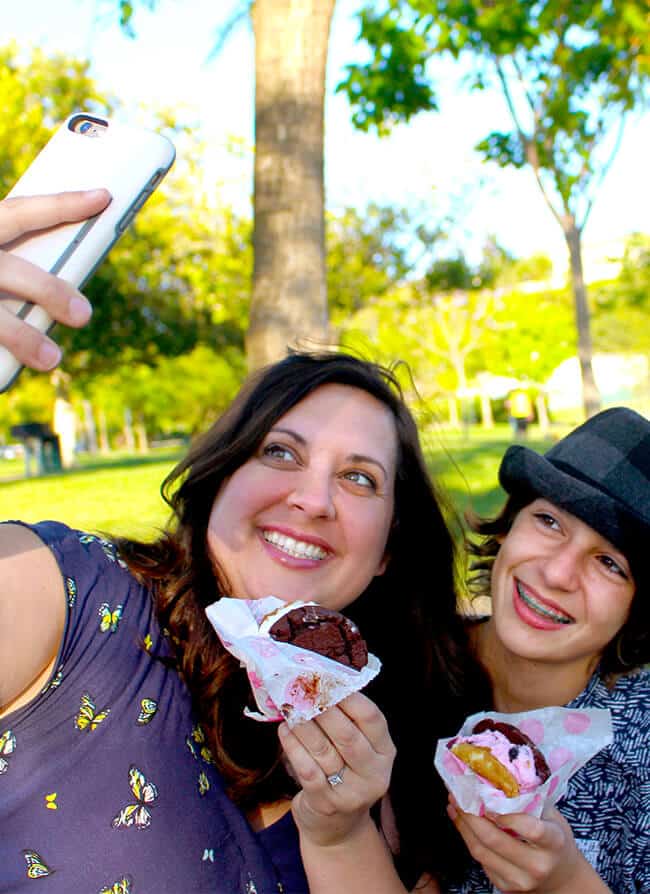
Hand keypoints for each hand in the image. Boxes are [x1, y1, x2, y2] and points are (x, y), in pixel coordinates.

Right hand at [0, 190, 110, 370]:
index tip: (102, 197)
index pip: (19, 212)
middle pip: (9, 270)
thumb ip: (11, 259)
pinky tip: (4, 376)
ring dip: (22, 337)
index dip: (61, 205)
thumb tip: (62, 290)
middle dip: (49, 290)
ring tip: (53, 359)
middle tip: (84, 314)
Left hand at [278, 692, 395, 847]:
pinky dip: (292, 746)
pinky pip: (306, 769)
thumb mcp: (359, 750)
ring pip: (323, 750)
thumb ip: (348, 720)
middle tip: (302, 688)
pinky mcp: (326, 804)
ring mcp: (351, 793)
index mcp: (385, 752)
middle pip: (347, 735)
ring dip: (302, 724)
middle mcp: (374, 774)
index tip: (326, 677)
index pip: (372, 718)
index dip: (349, 696)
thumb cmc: (345, 774)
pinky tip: (284, 730)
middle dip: (322, 708)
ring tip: (288, 706)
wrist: (338, 829)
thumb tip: (321, 679)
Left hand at [448, 799, 605, 892]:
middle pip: (496, 840)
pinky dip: (467, 838)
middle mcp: (537, 865)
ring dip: (463, 825)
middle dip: (471, 815)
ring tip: (454, 804)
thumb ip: (530, 800)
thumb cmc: (554, 840)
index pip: (532, 829)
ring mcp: (520, 880)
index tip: (490, 799)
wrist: (561, 878)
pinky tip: (462, 822)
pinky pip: (480, 860)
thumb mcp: (551, 817)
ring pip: (481, 851)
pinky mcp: (505, 887)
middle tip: (458, 794)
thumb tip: (499, 775)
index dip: (509, 815)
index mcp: (554, 843)